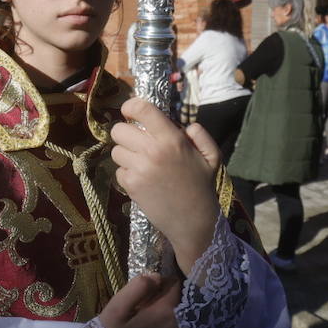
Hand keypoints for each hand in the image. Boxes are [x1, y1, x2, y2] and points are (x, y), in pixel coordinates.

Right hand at [98, 272, 183, 327]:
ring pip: (187, 322)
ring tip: (157, 319)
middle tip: (152, 303)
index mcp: (165, 312)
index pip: (176, 285)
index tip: (152, 287)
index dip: (164, 282)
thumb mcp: (116, 306)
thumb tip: (157, 276)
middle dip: (172, 299)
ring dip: (177, 316)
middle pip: (185, 303)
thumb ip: (138, 287)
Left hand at [110, 97, 220, 273]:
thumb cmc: (202, 187)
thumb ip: (200, 135)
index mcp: (172, 139)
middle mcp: (152, 150)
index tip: (130, 111)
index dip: (130, 106)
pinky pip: (119, 171)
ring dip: (126, 155)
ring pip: (116, 151)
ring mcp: (139, 168)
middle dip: (125, 134)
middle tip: (137, 142)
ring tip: (142, 164)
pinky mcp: (131, 185)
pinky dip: (127, 174)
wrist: (193, 221)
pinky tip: (142, 181)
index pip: (141, 109)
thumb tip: (184, 126)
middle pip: (119, 130)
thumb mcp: (211, 156)